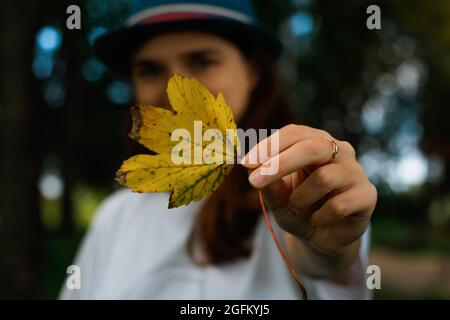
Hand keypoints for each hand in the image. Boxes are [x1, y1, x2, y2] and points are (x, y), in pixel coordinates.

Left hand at [241, 124, 376, 267]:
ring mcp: (355, 171)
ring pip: (324, 178)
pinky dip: (319, 216)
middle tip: (254, 182)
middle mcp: (339, 151)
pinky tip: (317, 219)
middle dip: (280, 164)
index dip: (269, 146)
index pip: (293, 133)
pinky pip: (339, 205)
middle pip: (312, 147)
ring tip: (296, 207)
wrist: (325, 236)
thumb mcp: (278, 199)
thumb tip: (253, 169)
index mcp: (315, 141)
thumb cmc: (299, 208)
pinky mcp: (367, 195)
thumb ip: (269, 186)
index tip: (246, 163)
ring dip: (300, 198)